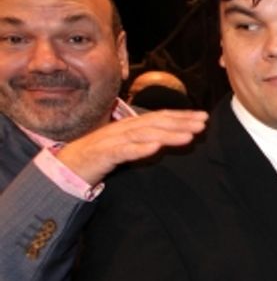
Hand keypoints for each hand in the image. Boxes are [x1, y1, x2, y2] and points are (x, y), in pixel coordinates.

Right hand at [55, 109, 207, 184]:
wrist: (68, 165)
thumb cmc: (100, 155)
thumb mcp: (127, 145)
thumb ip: (144, 141)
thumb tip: (166, 141)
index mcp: (130, 125)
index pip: (159, 117)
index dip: (181, 116)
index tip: (203, 117)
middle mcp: (124, 128)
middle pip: (156, 123)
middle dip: (181, 122)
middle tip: (203, 123)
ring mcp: (113, 140)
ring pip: (144, 134)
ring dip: (168, 134)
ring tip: (189, 136)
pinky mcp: (104, 154)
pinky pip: (124, 150)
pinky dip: (141, 148)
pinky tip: (156, 148)